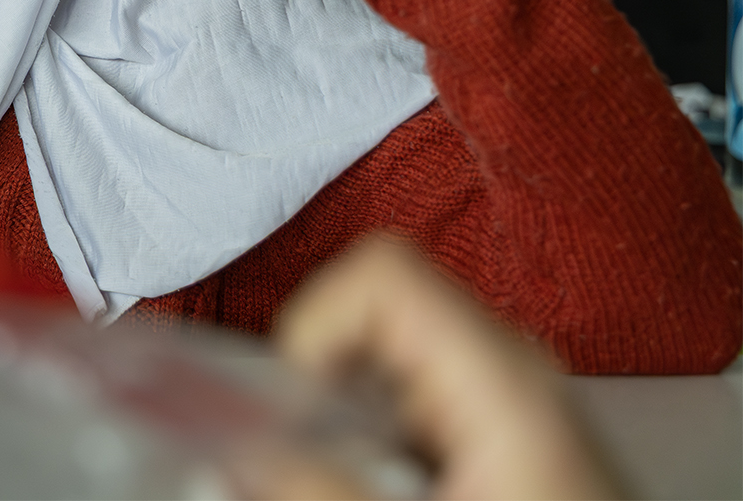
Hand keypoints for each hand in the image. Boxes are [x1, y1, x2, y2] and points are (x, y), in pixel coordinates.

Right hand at [268, 237, 622, 499]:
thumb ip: (319, 490)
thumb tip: (238, 450)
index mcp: (501, 379)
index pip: (380, 274)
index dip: (313, 325)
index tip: (290, 405)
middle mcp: (513, 369)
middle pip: (373, 314)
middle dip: (320, 385)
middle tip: (307, 459)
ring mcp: (515, 396)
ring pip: (388, 359)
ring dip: (346, 421)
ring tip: (356, 489)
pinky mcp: (508, 428)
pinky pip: (416, 398)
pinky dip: (380, 442)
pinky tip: (394, 494)